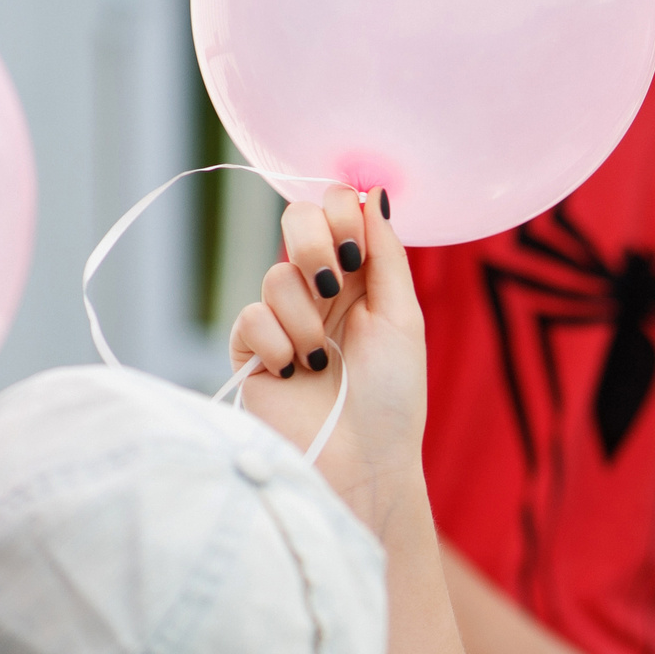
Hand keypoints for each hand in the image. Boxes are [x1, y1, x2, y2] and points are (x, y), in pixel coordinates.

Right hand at [228, 185, 426, 516]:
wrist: (361, 461)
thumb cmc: (392, 398)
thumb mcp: (403, 318)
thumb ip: (387, 254)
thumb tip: (375, 192)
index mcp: (362, 278)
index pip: (337, 209)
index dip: (341, 212)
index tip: (356, 246)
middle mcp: (321, 291)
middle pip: (297, 220)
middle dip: (315, 244)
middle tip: (335, 286)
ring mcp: (284, 319)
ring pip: (276, 275)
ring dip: (306, 319)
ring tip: (321, 361)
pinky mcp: (251, 351)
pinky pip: (251, 318)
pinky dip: (277, 345)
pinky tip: (296, 374)